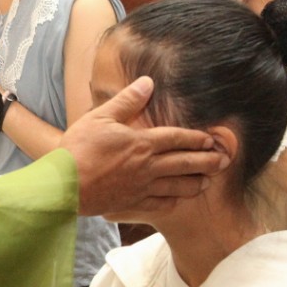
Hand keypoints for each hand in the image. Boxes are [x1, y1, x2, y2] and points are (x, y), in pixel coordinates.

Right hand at [60, 76, 218, 215]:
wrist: (63, 186)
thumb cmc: (78, 149)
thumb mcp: (100, 117)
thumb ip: (127, 101)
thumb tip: (147, 83)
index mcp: (142, 143)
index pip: (178, 138)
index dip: (197, 138)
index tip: (211, 139)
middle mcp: (147, 166)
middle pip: (186, 163)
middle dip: (208, 162)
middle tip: (223, 161)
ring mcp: (141, 187)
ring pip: (178, 187)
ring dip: (196, 184)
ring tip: (207, 182)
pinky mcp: (132, 203)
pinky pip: (160, 204)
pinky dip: (173, 201)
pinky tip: (178, 200)